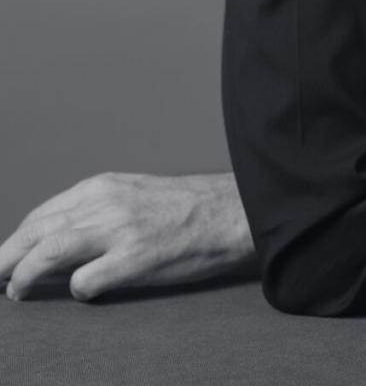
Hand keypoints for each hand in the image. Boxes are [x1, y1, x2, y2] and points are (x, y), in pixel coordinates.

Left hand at [0, 171, 255, 300]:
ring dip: (24, 275)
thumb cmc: (185, 207)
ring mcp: (120, 230)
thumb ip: (97, 209)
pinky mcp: (136, 259)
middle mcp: (106, 203)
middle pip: (36, 231)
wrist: (230, 212)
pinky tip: (85, 292)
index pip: (42, 214)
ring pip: (49, 252)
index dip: (18, 240)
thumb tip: (57, 239)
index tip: (7, 259)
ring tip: (16, 291)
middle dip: (7, 257)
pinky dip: (76, 290)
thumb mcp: (134, 193)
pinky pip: (86, 281)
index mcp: (103, 186)